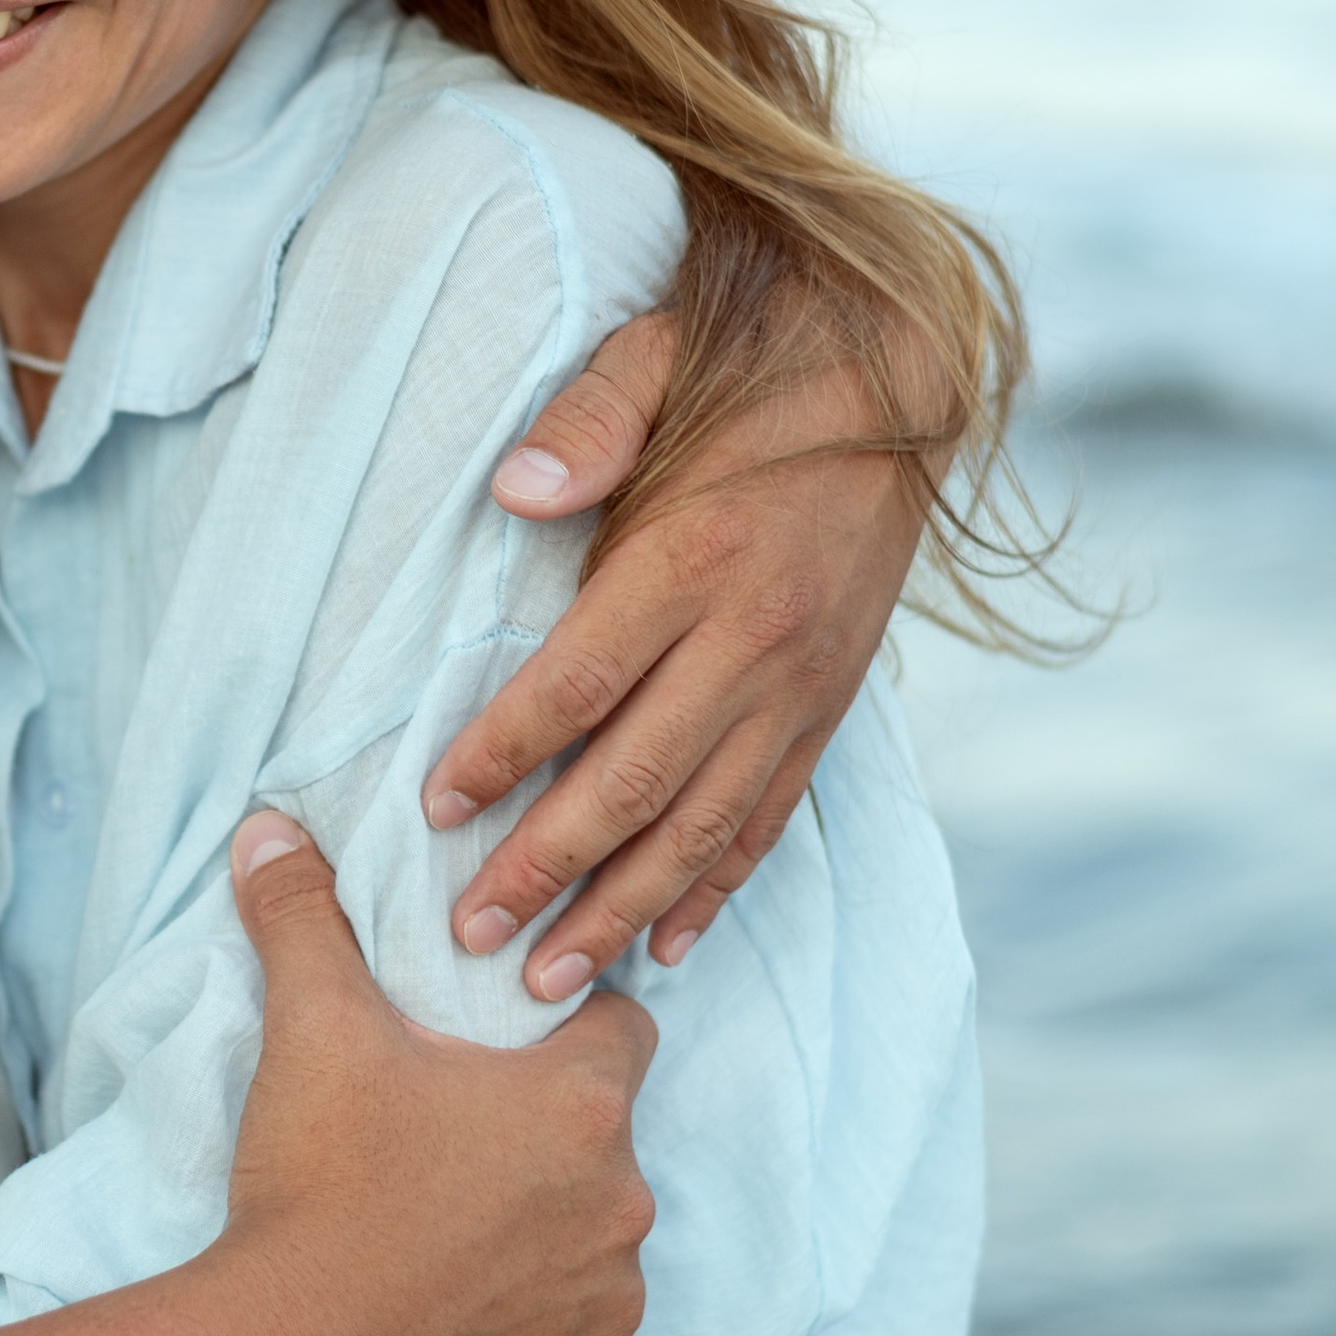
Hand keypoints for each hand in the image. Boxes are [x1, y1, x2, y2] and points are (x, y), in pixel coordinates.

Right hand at [218, 815, 654, 1335]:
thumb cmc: (318, 1187)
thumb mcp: (311, 1030)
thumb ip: (302, 916)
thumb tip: (273, 827)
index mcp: (581, 1106)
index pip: (621, 1027)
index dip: (565, 1022)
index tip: (501, 1041)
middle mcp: (623, 1203)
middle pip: (600, 1138)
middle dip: (541, 1133)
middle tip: (446, 1139)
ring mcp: (609, 1302)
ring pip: (594, 1237)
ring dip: (543, 1228)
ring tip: (445, 1230)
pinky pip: (580, 1331)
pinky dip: (536, 1318)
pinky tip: (461, 1308)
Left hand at [426, 316, 927, 994]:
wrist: (899, 381)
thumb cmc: (748, 374)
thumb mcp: (655, 359)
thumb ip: (586, 422)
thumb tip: (512, 490)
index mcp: (695, 557)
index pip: (579, 683)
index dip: (502, 755)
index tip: (437, 811)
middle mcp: (753, 638)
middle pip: (635, 779)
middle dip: (547, 867)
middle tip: (470, 933)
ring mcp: (800, 684)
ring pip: (703, 824)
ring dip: (623, 908)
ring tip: (550, 976)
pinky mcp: (830, 706)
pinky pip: (769, 816)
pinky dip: (717, 887)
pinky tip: (666, 942)